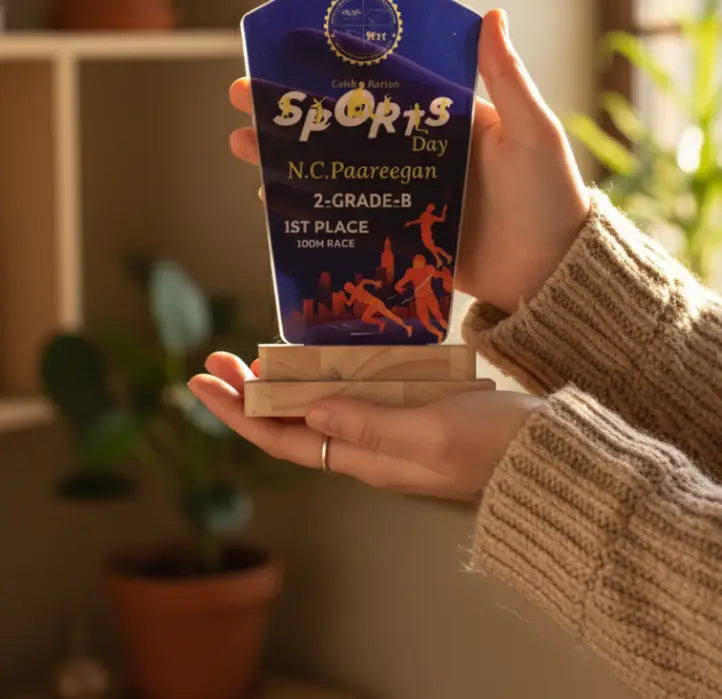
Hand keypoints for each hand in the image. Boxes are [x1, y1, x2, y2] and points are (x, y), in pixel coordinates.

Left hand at [189, 352, 541, 500]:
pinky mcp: (411, 411)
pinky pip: (354, 394)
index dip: (238, 413)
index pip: (282, 441)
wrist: (549, 453)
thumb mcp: (431, 432)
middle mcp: (368, 448)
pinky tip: (320, 353)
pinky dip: (327, 374)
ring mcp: (389, 430)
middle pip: (292, 424)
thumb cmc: (496, 446)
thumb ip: (371, 424)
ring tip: (252, 356)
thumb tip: (309, 410)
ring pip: (319, 408)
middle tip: (215, 358)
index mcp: (366, 459)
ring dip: (281, 384)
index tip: (202, 382)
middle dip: (248, 395)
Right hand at [229, 9, 588, 312]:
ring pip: (336, 167)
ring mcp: (406, 193)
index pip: (383, 84)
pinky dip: (309, 205)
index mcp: (446, 120)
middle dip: (292, 110)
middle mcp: (420, 152)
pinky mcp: (400, 234)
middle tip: (243, 96)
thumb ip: (507, 79)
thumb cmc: (549, 198)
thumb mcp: (531, 133)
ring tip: (241, 144)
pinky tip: (272, 197)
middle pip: (345, 124)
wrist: (550, 276)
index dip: (336, 66)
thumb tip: (491, 13)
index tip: (291, 49)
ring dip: (287, 154)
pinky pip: (347, 214)